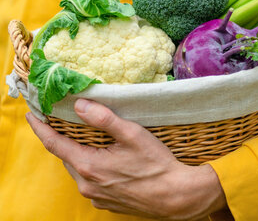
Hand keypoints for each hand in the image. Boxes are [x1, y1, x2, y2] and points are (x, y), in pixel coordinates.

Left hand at [26, 99, 227, 219]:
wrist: (176, 196)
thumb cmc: (157, 165)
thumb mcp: (132, 134)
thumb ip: (104, 119)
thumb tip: (80, 105)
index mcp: (89, 165)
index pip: (54, 143)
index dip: (41, 128)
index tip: (32, 114)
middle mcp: (86, 184)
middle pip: (67, 156)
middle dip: (65, 139)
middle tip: (68, 123)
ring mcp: (95, 196)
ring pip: (79, 170)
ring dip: (81, 154)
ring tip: (92, 141)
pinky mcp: (106, 203)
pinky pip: (92, 182)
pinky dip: (93, 169)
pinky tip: (110, 162)